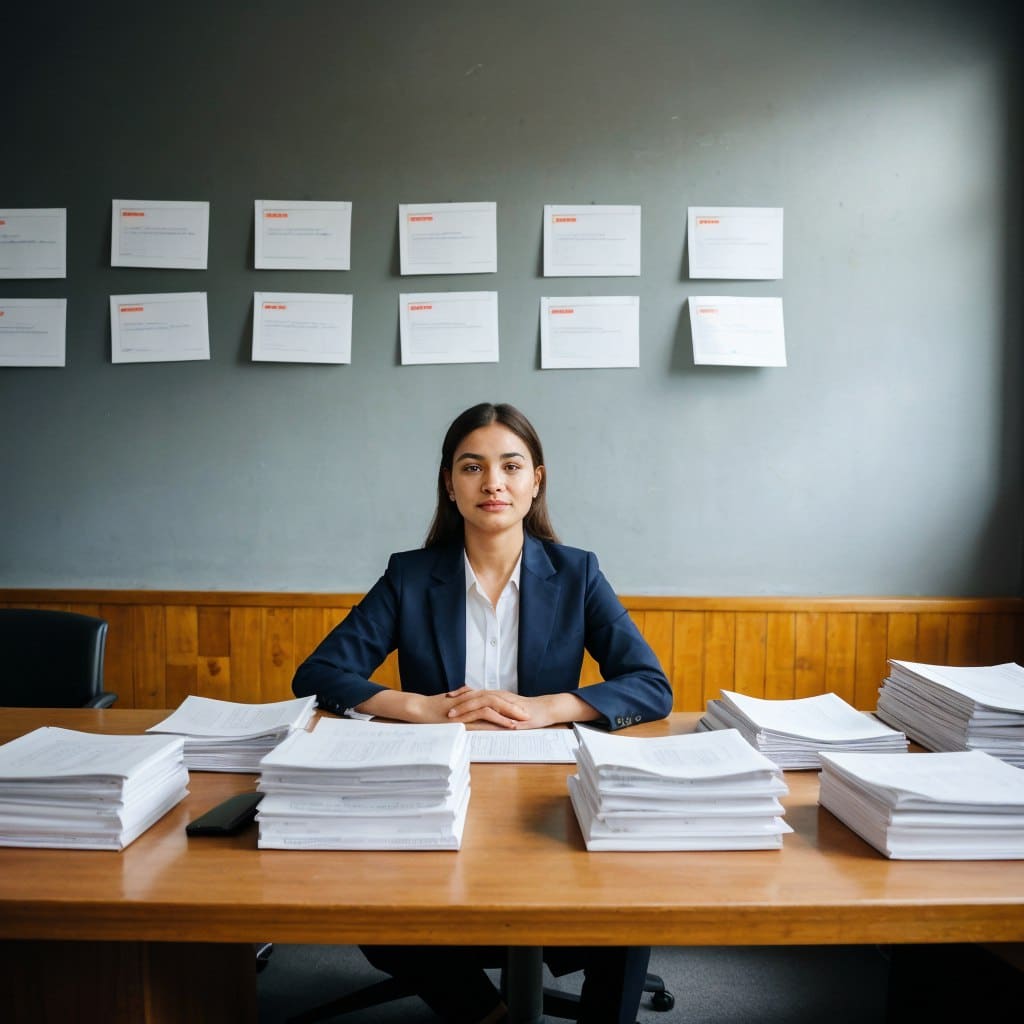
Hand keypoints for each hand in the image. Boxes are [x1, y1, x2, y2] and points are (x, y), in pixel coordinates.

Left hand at [444, 687, 597, 729]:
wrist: (546, 709)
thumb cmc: (530, 711)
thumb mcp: (510, 710)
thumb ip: (498, 710)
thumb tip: (486, 716)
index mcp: (497, 695)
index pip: (475, 692)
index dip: (461, 694)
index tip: (448, 697)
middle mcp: (498, 695)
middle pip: (473, 695)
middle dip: (457, 700)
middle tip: (443, 705)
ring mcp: (503, 702)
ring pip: (480, 701)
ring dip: (464, 708)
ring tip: (451, 715)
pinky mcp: (508, 711)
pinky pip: (491, 711)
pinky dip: (479, 714)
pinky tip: (470, 720)